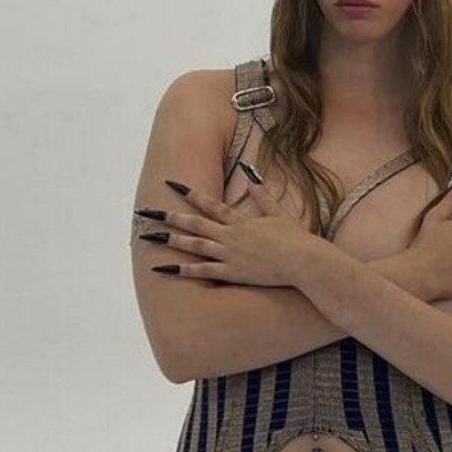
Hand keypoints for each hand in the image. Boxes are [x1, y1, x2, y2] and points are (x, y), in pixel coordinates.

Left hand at [149, 177, 316, 287]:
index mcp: (241, 220)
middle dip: (170, 216)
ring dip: (172, 240)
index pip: (209, 204)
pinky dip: (185, 269)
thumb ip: (263, 197)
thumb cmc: (295, 238)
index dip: (189, 194)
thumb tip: (252, 179)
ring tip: (152, 237)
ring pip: (194, 245)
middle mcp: (231, 234)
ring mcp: (230, 253)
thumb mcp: (279, 214)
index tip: (172, 185)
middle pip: (195, 223)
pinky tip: (168, 267)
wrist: (303, 260)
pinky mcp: (233, 272)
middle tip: (149, 212)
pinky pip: (203, 271)